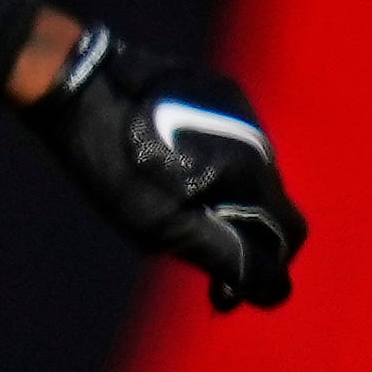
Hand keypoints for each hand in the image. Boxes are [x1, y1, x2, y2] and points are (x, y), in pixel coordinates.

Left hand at [34, 25, 306, 308]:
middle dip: (242, 231)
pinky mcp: (217, 87)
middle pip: (271, 202)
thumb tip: (275, 288)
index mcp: (250, 173)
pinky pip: (232, 139)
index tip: (227, 284)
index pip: (291, 232)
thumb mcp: (165, 225)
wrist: (79, 84)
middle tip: (193, 246)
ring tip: (177, 199)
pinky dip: (215, 161)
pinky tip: (172, 162)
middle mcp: (257, 137)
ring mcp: (238, 108)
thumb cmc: (115, 163)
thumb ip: (226, 257)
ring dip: (228, 194)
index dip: (268, 265)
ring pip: (252, 170)